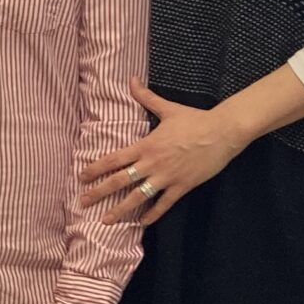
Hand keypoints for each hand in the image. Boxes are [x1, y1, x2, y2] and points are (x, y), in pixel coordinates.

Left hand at [80, 80, 243, 225]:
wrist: (223, 132)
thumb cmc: (195, 120)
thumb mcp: (168, 108)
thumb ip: (146, 97)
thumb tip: (132, 80)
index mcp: (145, 145)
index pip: (113, 159)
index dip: (95, 169)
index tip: (81, 177)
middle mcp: (152, 163)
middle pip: (120, 181)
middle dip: (99, 192)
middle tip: (83, 202)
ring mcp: (167, 177)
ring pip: (138, 197)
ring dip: (121, 210)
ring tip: (106, 221)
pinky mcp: (182, 186)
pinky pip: (164, 204)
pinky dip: (152, 214)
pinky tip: (142, 223)